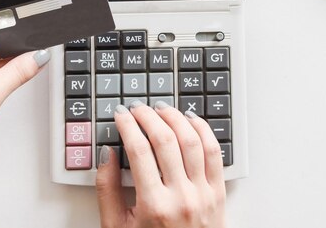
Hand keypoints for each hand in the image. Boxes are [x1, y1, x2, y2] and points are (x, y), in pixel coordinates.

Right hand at [95, 101, 226, 227]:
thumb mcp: (117, 227)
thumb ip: (107, 190)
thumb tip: (106, 155)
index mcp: (154, 206)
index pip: (139, 150)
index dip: (128, 126)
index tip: (121, 115)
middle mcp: (182, 197)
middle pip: (165, 139)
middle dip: (148, 116)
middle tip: (138, 108)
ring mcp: (204, 194)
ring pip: (192, 140)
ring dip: (175, 118)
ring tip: (162, 110)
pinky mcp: (219, 192)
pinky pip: (214, 152)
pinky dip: (203, 130)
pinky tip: (190, 120)